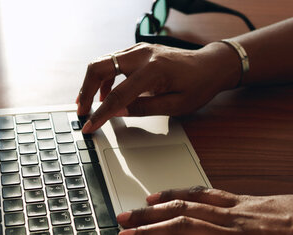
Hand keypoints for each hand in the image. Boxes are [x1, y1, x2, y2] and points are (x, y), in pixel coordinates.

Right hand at [76, 42, 240, 132]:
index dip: (100, 114)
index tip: (89, 125)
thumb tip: (118, 112)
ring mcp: (139, 50)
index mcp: (154, 70)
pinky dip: (103, 78)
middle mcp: (142, 55)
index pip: (118, 94)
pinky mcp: (138, 51)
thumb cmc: (198, 85)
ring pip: (102, 62)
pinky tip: (105, 95)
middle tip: (81, 111)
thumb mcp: (175, 106)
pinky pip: (111, 62)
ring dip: (91, 83)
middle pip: (99, 67)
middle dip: (85, 90)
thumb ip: (144, 108)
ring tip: (88, 104)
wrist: (210, 65)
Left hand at [116, 186, 292, 234]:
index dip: (172, 195)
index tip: (152, 196)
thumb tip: (259, 210)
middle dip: (149, 213)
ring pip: (183, 231)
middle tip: (124, 215)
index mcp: (245, 204)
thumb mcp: (287, 206)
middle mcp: (234, 218)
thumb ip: (265, 209)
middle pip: (182, 210)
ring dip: (151, 233)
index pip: (199, 196)